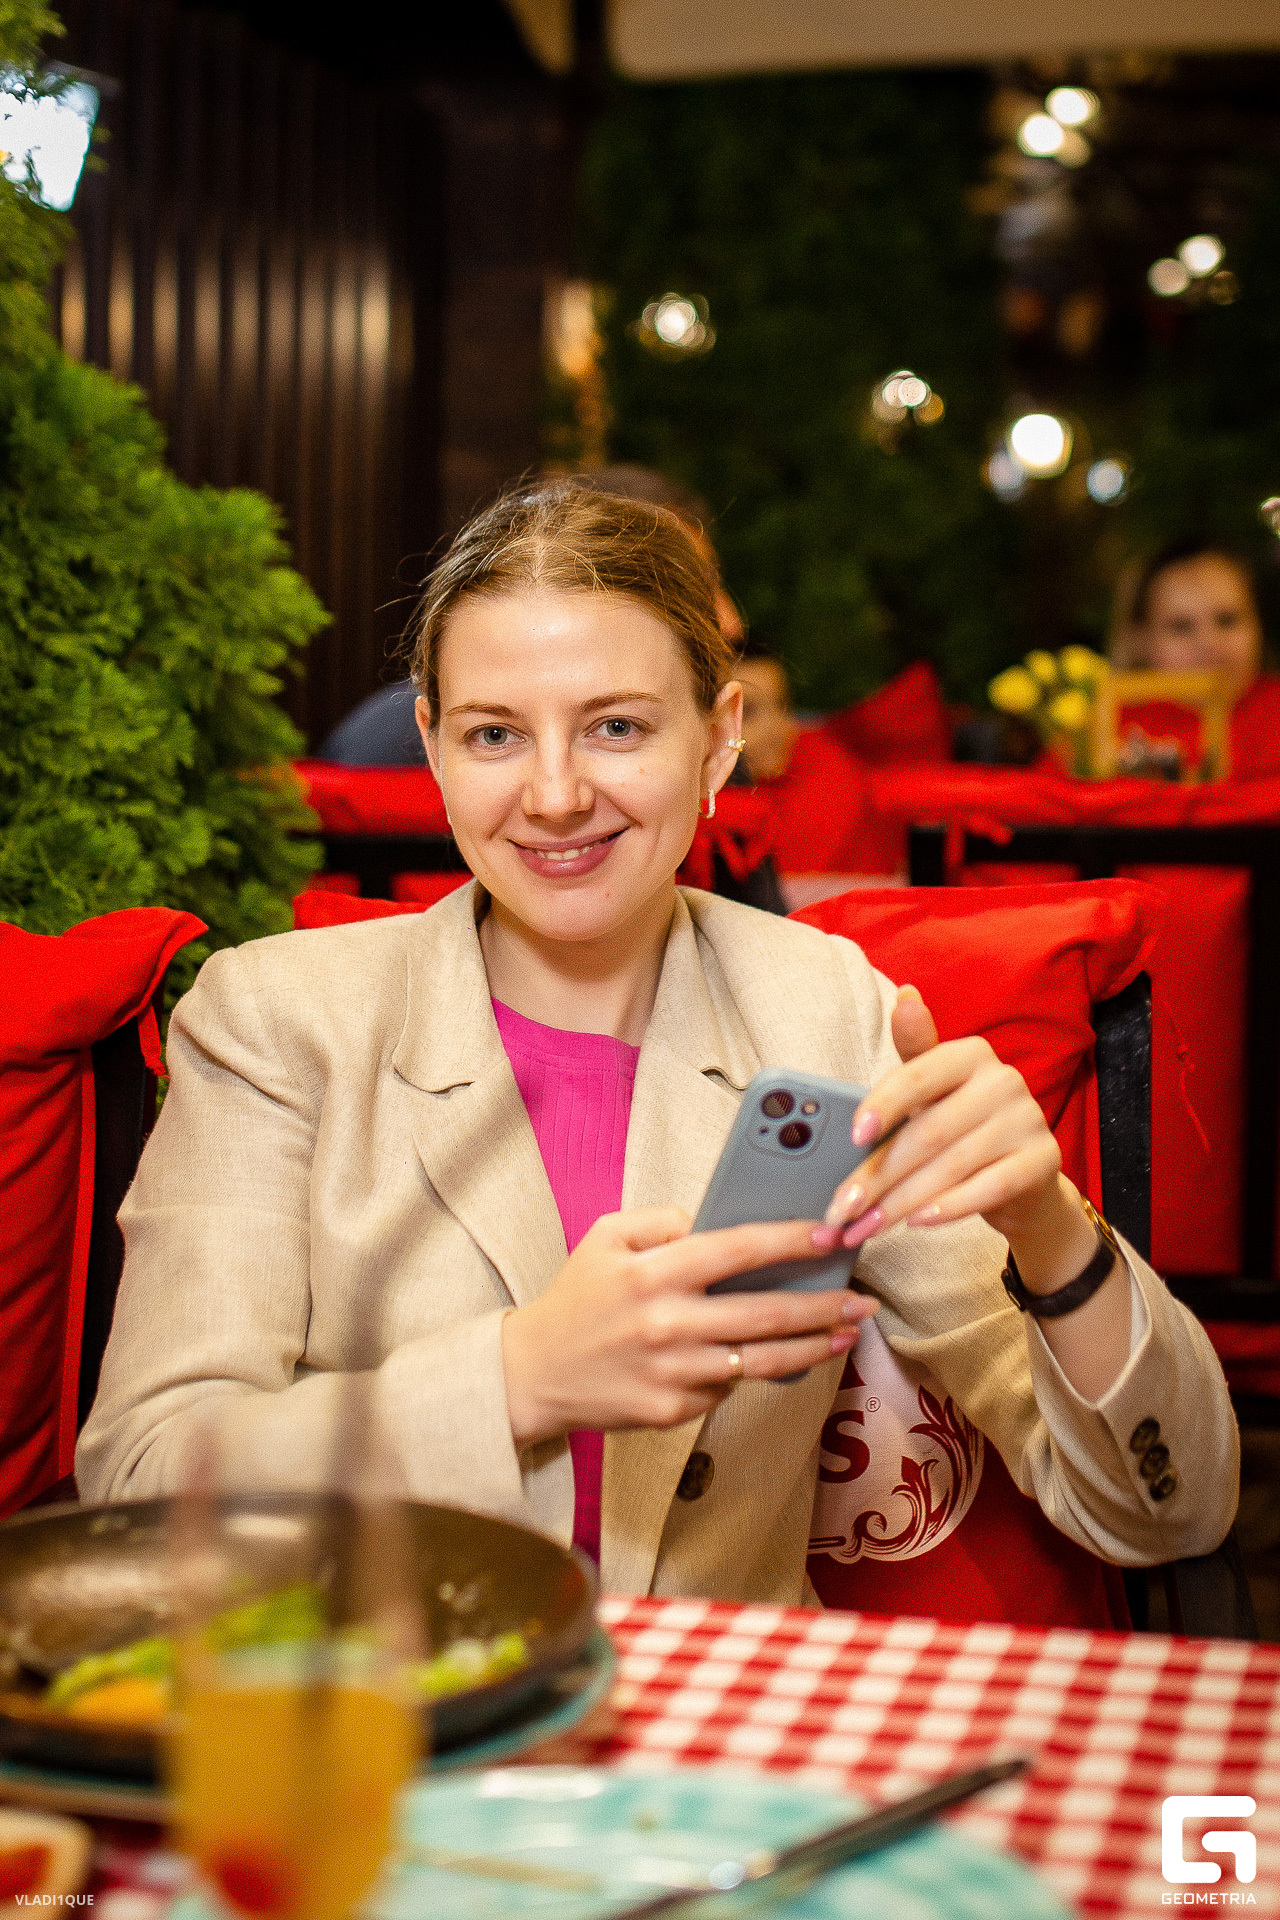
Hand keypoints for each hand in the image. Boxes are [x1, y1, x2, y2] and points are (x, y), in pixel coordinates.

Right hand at [500, 1207, 877, 1447]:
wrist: (533, 1373)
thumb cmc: (577, 1299)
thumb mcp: (605, 1237)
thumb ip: (662, 1220)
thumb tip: (714, 1222)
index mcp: (653, 1272)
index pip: (738, 1249)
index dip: (791, 1240)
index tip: (832, 1234)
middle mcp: (667, 1323)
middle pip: (765, 1313)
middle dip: (823, 1306)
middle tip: (861, 1299)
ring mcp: (672, 1373)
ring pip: (761, 1360)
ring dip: (813, 1347)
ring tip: (845, 1333)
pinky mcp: (671, 1411)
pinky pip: (726, 1386)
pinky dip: (748, 1371)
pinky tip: (769, 1360)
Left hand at [818, 986, 1095, 1288]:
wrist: (1023, 1182)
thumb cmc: (963, 1130)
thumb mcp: (934, 1093)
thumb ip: (913, 1054)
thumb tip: (906, 994)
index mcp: (969, 1055)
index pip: (917, 1076)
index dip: (882, 1105)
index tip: (853, 1136)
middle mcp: (1003, 1080)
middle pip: (927, 1131)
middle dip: (879, 1175)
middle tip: (843, 1208)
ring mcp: (1027, 1121)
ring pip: (951, 1165)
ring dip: (901, 1202)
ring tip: (867, 1226)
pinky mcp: (1043, 1160)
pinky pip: (988, 1187)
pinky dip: (949, 1208)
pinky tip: (917, 1223)